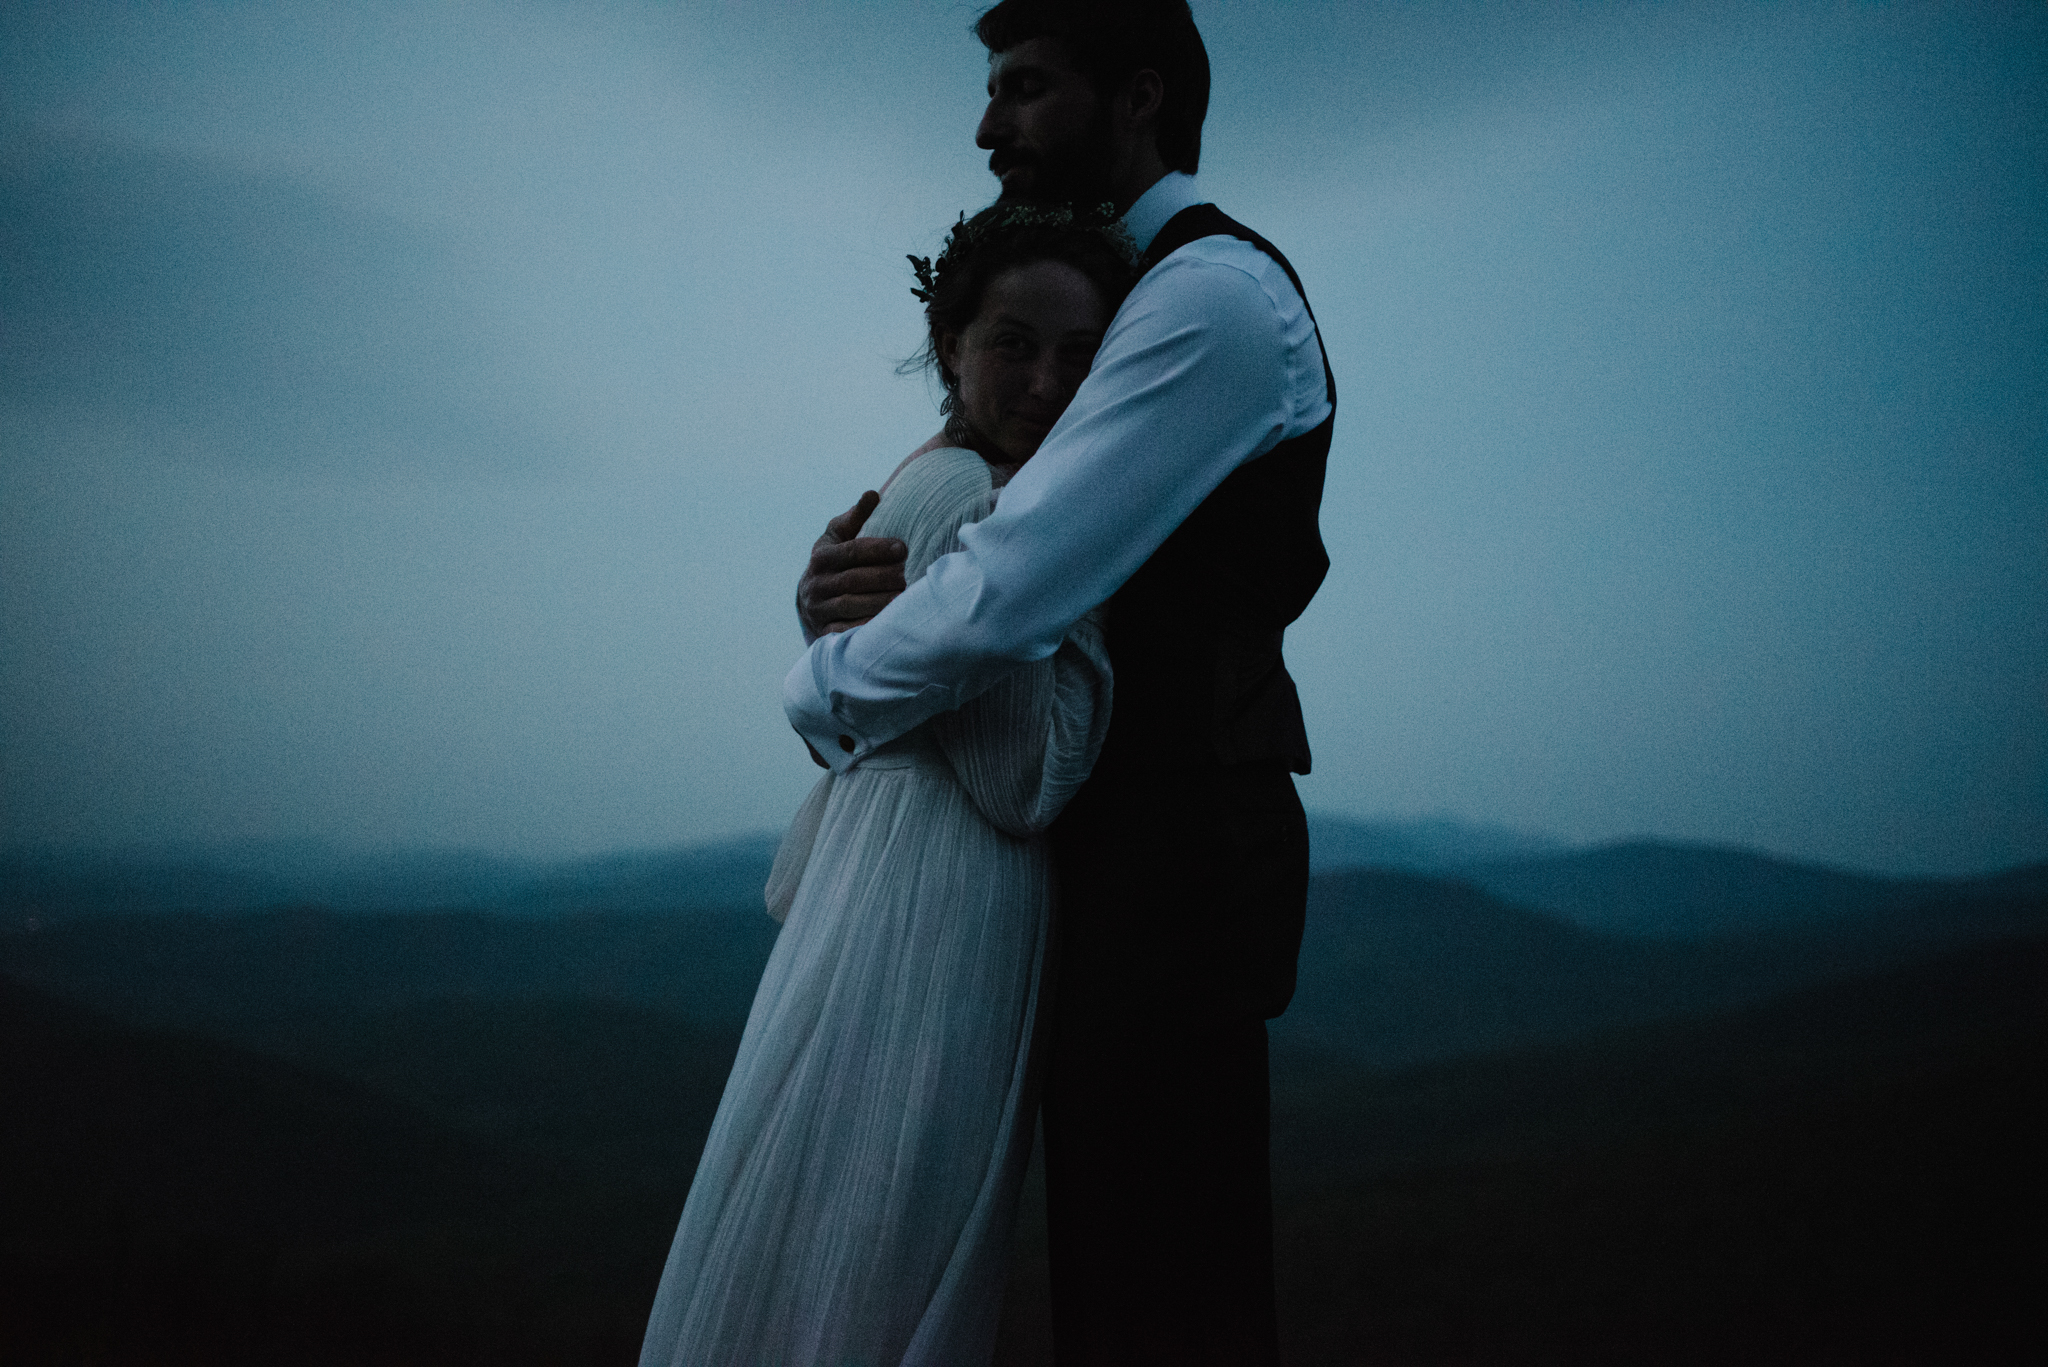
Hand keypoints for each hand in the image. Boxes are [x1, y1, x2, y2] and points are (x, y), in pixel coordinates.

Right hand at [798, 491, 906, 638]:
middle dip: (882, 577)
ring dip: (879, 602)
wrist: (810, 600)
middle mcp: (816, 583)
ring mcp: (818, 609)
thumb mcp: (838, 538)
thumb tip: (873, 494)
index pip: (851, 551)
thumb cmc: (834, 562)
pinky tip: (887, 622)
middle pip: (852, 579)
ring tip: (903, 597)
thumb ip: (855, 518)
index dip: (878, 549)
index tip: (904, 548)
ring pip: (850, 605)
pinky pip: (845, 631)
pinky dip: (866, 627)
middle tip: (907, 576)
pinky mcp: (824, 632)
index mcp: (821, 557)